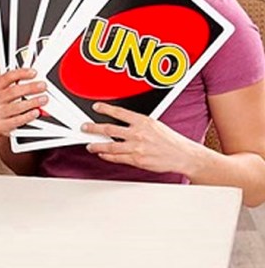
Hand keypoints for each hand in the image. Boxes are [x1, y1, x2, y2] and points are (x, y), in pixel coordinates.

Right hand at [0, 68, 47, 135]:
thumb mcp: (1, 91)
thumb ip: (14, 84)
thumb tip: (33, 79)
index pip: (7, 77)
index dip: (21, 73)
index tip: (33, 73)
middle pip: (13, 91)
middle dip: (30, 88)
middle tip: (42, 86)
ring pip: (16, 107)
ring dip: (33, 102)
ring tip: (43, 99)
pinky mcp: (0, 127)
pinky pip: (17, 121)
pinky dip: (28, 116)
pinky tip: (36, 112)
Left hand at [83, 102, 202, 173]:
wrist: (183, 155)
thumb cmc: (170, 140)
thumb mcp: (155, 125)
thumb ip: (138, 124)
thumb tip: (121, 122)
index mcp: (143, 121)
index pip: (119, 112)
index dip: (105, 109)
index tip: (96, 107)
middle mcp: (138, 134)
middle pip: (109, 129)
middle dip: (93, 128)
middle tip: (85, 127)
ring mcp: (136, 148)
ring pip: (109, 146)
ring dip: (96, 145)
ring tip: (89, 145)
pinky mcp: (137, 160)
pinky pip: (117, 158)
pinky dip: (107, 156)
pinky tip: (102, 154)